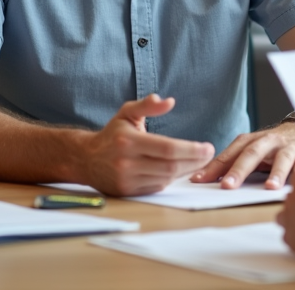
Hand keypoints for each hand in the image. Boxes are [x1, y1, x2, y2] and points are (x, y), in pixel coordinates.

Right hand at [79, 94, 214, 196]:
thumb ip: (148, 105)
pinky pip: (157, 187)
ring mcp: (126, 180)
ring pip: (166, 178)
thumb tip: (169, 101)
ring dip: (186, 171)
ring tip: (199, 161)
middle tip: (209, 155)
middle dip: (194, 161)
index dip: (191, 150)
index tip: (208, 147)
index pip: (167, 148)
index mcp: (128, 141)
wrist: (85, 159)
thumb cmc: (112, 134)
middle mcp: (126, 163)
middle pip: (170, 166)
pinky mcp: (127, 192)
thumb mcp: (127, 113)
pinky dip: (171, 179)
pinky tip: (179, 170)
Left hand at [190, 121, 294, 189]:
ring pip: (283, 158)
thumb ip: (232, 163)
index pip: (230, 153)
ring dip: (276, 172)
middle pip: (253, 153)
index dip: (214, 167)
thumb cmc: (272, 148)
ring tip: (269, 188)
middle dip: (240, 170)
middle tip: (228, 186)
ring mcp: (290, 147)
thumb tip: (201, 179)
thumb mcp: (252, 151)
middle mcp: (270, 141)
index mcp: (253, 140)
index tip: (198, 180)